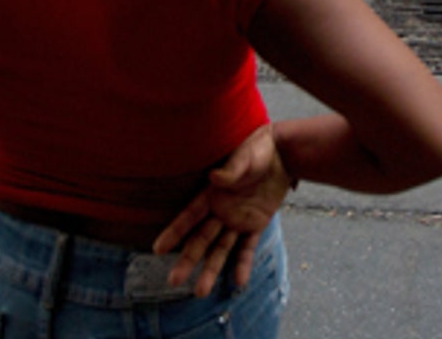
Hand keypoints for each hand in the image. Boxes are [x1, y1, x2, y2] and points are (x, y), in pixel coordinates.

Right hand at [153, 124, 291, 295]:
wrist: (284, 152)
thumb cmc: (258, 148)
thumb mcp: (244, 157)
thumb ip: (231, 170)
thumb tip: (215, 177)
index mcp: (212, 194)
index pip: (189, 217)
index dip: (174, 233)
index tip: (157, 249)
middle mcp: (221, 211)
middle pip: (201, 240)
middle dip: (187, 260)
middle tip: (173, 281)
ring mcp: (238, 219)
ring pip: (221, 249)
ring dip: (211, 269)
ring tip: (200, 292)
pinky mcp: (257, 223)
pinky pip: (248, 247)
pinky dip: (243, 265)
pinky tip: (238, 283)